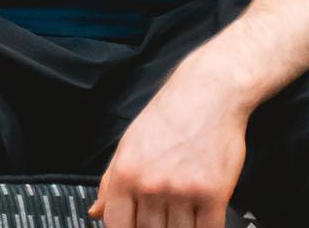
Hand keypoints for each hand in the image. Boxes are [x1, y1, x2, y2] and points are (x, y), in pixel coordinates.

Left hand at [88, 66, 248, 227]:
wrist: (207, 94)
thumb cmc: (167, 118)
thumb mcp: (128, 144)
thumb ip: (110, 182)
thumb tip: (95, 212)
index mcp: (125, 174)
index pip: (117, 225)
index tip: (136, 226)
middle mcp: (150, 185)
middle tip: (163, 216)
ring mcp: (182, 191)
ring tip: (182, 213)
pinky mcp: (213, 193)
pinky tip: (202, 218)